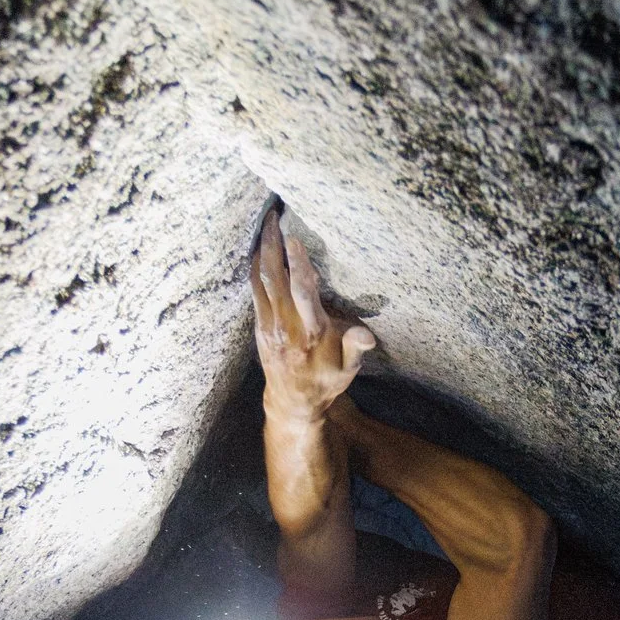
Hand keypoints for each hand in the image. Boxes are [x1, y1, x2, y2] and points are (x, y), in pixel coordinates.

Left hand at [251, 198, 374, 422]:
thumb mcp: (347, 370)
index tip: (294, 239)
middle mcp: (284, 327)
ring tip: (266, 225)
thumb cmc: (325, 382)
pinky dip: (256, 267)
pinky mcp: (259, 325)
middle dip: (271, 245)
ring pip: (259, 281)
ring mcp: (268, 326)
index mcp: (310, 334)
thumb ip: (354, 348)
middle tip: (273, 217)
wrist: (292, 403)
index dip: (298, 264)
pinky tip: (260, 251)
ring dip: (260, 251)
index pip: (302, 293)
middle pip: (273, 278)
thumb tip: (365, 334)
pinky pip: (254, 290)